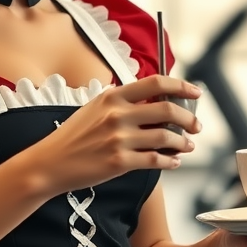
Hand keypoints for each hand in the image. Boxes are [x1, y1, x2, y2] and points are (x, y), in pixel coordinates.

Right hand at [30, 76, 201, 195]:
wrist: (50, 163)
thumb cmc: (73, 137)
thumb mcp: (94, 108)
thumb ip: (122, 102)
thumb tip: (155, 101)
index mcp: (113, 96)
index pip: (156, 83)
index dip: (181, 86)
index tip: (196, 92)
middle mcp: (117, 114)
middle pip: (168, 110)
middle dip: (189, 118)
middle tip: (196, 125)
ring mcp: (119, 139)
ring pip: (166, 137)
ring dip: (183, 142)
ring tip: (186, 146)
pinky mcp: (119, 162)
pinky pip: (156, 160)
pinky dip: (170, 161)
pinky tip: (174, 162)